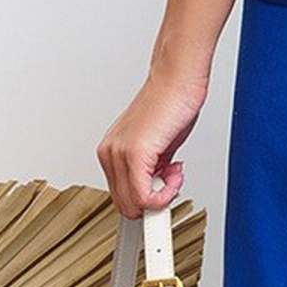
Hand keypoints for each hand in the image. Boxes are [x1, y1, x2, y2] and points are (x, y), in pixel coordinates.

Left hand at [98, 69, 207, 218]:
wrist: (177, 80)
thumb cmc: (171, 105)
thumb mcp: (158, 146)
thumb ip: (151, 170)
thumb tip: (155, 192)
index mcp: (111, 152)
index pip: (121, 196)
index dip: (145, 202)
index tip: (162, 194)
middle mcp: (109, 153)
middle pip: (125, 206)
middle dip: (155, 202)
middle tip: (173, 181)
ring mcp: (119, 154)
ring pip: (134, 205)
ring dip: (162, 196)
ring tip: (175, 172)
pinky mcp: (134, 154)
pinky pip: (145, 197)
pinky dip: (165, 195)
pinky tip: (175, 174)